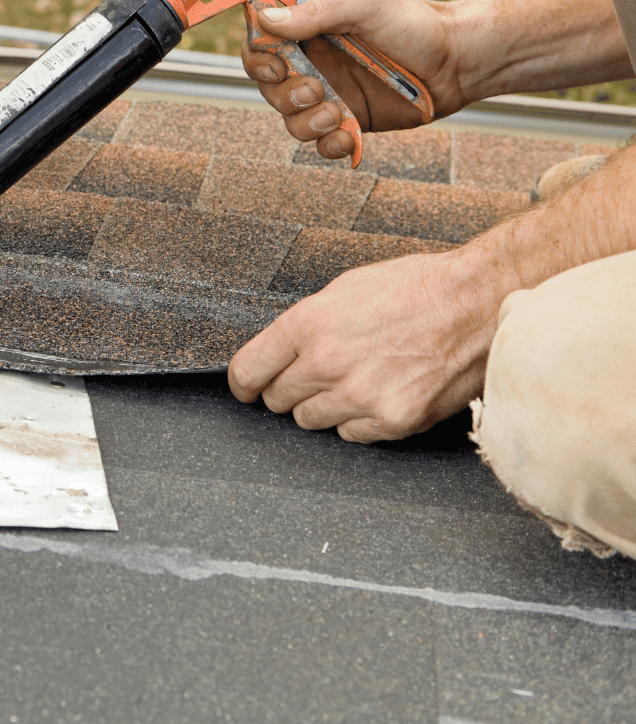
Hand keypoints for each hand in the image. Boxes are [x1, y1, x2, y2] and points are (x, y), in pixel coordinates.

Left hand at [227, 249, 500, 441]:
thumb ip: (305, 325)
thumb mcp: (345, 289)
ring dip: (324, 405)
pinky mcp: (393, 420)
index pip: (247, 371)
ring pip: (310, 421)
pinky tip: (382, 392)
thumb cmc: (416, 289)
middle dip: (288, 389)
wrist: (479, 304)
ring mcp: (360, 395)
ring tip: (356, 378)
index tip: (248, 388)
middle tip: (315, 375)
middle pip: (277, 400)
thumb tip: (277, 352)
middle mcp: (327, 362)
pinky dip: (359, 420)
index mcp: (308, 323)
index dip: (244, 383)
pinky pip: (351, 434)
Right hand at [240, 0, 469, 160]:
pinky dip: (330, 145)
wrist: (457, 61)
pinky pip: (322, 144)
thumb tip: (265, 19)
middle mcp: (313, 63)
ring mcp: (330, 95)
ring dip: (307, 123)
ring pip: (291, 121)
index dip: (258, 58)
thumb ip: (314, 14)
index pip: (261, 44)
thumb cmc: (415, 22)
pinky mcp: (349, 122)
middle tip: (316, 88)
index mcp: (309, 29)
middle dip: (286, 95)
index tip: (277, 64)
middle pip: (269, 88)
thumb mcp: (364, 4)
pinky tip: (349, 136)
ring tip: (337, 113)